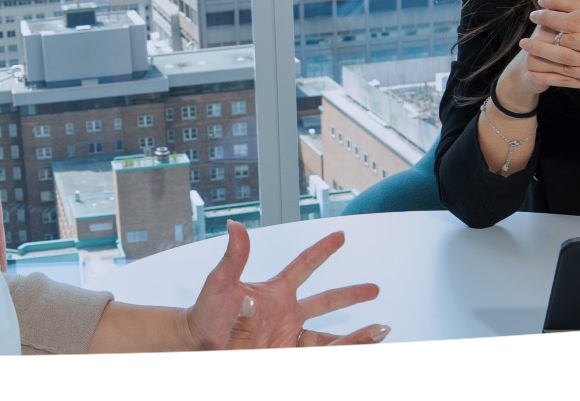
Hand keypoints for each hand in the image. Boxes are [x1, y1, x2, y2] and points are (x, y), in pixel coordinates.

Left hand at [183, 221, 388, 351]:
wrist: (198, 343)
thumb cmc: (205, 314)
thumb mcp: (220, 285)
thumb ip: (233, 258)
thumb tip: (235, 226)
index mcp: (274, 292)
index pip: (303, 266)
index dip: (322, 251)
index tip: (341, 235)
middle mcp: (286, 313)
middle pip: (325, 301)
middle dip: (350, 295)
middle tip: (375, 288)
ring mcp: (287, 335)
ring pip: (327, 335)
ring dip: (353, 334)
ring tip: (381, 332)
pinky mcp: (286, 353)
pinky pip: (315, 353)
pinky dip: (337, 352)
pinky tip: (355, 352)